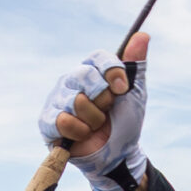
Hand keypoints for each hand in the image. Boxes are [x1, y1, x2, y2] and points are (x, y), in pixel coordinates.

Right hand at [39, 32, 149, 190]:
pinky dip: (79, 131)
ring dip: (93, 119)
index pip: (98, 57)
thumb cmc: (125, 122)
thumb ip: (136, 65)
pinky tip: (81, 135)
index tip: (122, 89)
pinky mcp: (47, 120)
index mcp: (91, 70)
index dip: (112, 71)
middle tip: (106, 111)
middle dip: (103, 99)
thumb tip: (143, 35)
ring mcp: (57, 99)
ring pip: (77, 101)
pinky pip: (63, 120)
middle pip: (85, 76)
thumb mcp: (135, 93)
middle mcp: (71, 80)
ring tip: (94, 125)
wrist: (118, 154)